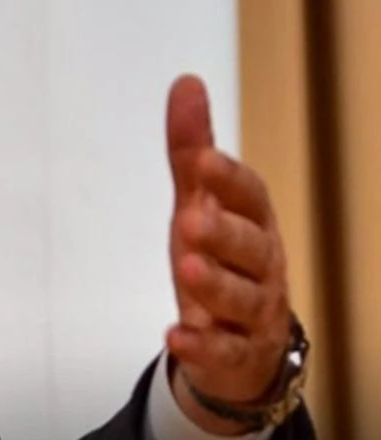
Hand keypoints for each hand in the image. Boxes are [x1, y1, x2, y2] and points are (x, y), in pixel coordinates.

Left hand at [164, 75, 291, 434]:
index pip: (250, 197)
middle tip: (191, 220)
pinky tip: (175, 336)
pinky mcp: (237, 355)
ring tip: (187, 268)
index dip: (228, 179)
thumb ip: (191, 154)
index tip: (200, 159)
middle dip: (225, 233)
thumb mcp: (201, 205)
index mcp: (256, 225)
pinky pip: (223, 351)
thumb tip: (185, 83)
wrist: (244, 347)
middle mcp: (263, 267)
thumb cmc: (223, 261)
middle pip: (251, 247)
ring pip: (242, 298)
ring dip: (215, 284)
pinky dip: (201, 345)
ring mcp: (254, 314)